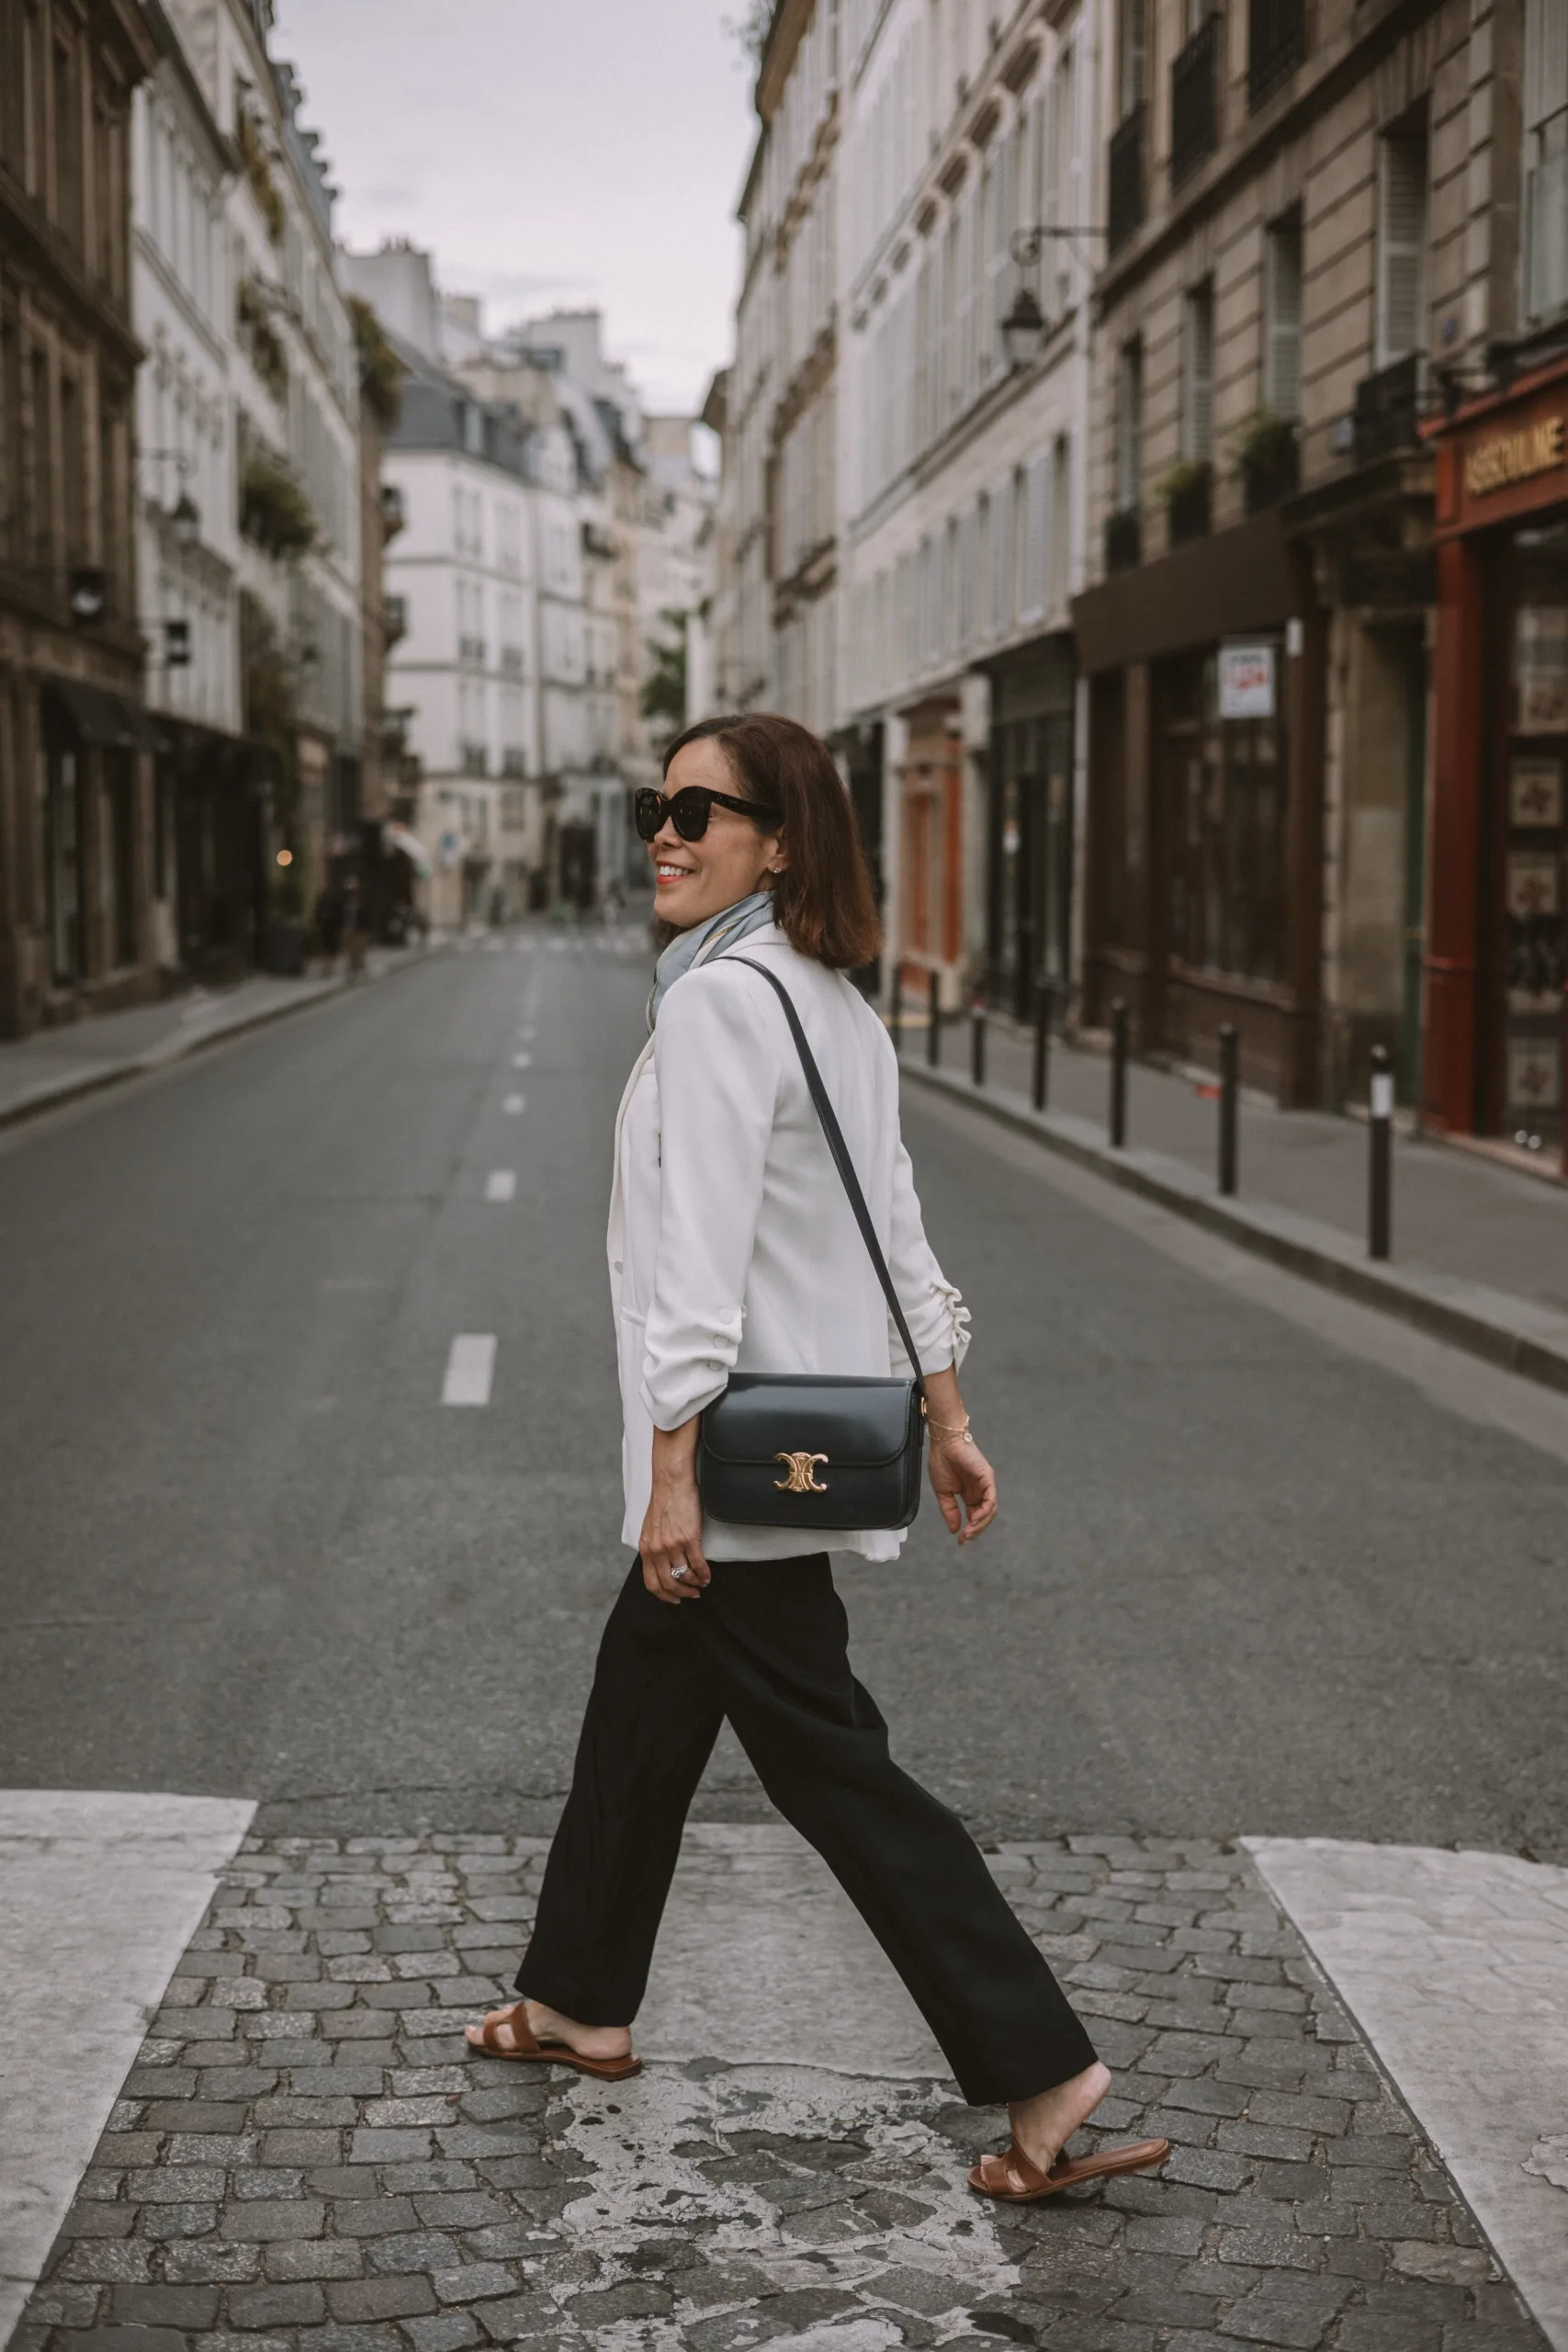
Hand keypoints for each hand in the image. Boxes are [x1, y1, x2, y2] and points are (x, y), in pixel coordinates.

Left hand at [639, 1417, 710, 1603]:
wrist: (671, 1482)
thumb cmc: (663, 1501)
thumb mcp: (650, 1529)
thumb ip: (654, 1547)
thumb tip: (661, 1564)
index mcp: (645, 1548)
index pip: (651, 1582)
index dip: (664, 1596)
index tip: (674, 1599)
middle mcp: (657, 1550)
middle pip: (668, 1584)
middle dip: (682, 1593)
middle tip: (692, 1594)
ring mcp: (672, 1545)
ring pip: (684, 1576)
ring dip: (695, 1583)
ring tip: (702, 1583)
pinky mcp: (688, 1538)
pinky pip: (698, 1564)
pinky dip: (704, 1573)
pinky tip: (707, 1575)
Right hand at [928, 1432, 997, 1544]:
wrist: (943, 1443)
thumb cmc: (942, 1462)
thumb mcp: (943, 1493)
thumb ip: (950, 1511)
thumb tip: (954, 1529)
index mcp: (970, 1494)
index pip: (975, 1516)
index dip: (970, 1530)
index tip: (960, 1541)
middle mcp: (980, 1491)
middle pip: (984, 1516)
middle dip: (975, 1530)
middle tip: (964, 1539)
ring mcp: (985, 1485)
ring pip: (990, 1511)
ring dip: (980, 1524)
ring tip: (968, 1532)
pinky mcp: (988, 1478)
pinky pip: (990, 1500)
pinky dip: (984, 1512)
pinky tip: (975, 1520)